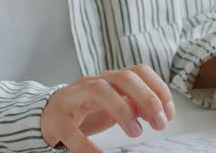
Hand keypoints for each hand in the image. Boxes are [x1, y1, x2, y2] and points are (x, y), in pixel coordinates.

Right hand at [40, 64, 175, 152]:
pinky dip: (87, 144)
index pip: (138, 71)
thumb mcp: (112, 105)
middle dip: (147, 98)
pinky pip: (71, 129)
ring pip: (99, 90)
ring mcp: (73, 97)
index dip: (158, 88)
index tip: (169, 112)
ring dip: (123, 111)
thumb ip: (134, 104)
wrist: (45, 116)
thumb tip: (159, 110)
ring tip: (136, 133)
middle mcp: (92, 83)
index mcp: (108, 80)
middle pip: (123, 77)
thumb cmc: (84, 110)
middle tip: (160, 124)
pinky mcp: (56, 118)